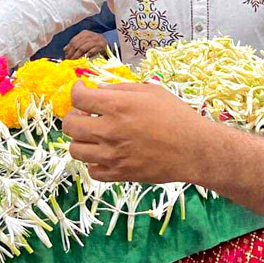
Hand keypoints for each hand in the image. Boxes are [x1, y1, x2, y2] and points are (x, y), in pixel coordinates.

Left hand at [63, 81, 210, 183]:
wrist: (193, 148)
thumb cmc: (177, 115)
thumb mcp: (152, 92)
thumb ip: (123, 89)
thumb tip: (100, 89)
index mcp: (118, 106)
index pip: (79, 98)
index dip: (76, 91)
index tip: (82, 90)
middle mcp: (110, 131)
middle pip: (70, 125)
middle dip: (74, 115)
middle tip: (85, 113)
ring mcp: (112, 155)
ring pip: (74, 149)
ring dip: (80, 139)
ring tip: (93, 134)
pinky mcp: (118, 174)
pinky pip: (91, 170)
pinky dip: (93, 161)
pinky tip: (104, 152)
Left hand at [64, 31, 108, 59]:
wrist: (108, 43)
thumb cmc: (94, 43)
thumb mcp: (84, 41)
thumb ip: (75, 44)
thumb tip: (64, 49)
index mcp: (84, 33)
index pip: (73, 41)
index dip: (68, 49)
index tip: (66, 56)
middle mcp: (89, 35)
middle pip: (77, 44)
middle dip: (71, 53)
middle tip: (69, 60)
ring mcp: (95, 40)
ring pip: (82, 48)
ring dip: (77, 56)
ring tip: (74, 61)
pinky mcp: (101, 46)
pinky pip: (91, 51)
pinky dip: (86, 56)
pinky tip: (83, 60)